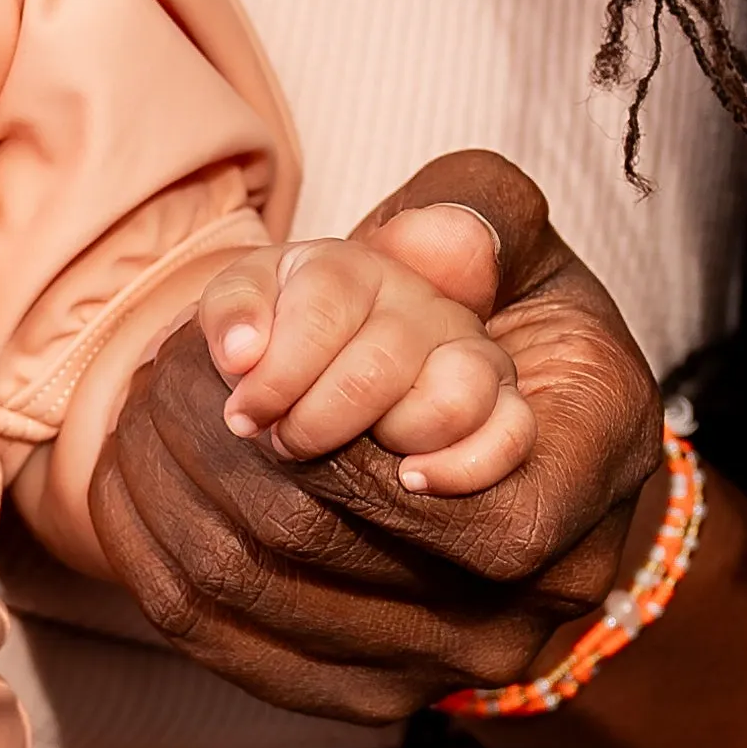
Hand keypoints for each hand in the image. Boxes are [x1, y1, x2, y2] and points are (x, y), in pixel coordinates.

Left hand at [86, 151, 671, 744]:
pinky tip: (131, 484)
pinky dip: (158, 560)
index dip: (355, 458)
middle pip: (330, 544)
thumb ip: (483, 220)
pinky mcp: (366, 694)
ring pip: (263, 595)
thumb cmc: (519, 343)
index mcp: (593, 472)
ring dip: (171, 498)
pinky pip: (228, 643)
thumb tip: (427, 242)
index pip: (474, 511)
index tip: (261, 390)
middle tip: (155, 372)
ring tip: (134, 414)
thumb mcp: (527, 257)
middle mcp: (536, 594)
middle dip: (217, 449)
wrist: (527, 465)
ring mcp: (450, 660)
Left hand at [201, 203, 535, 493]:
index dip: (278, 373)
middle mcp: (422, 303)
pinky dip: (464, 465)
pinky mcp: (505, 404)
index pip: (323, 306)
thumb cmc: (283, 336)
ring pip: (451, 402)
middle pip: (377, 367)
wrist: (344, 355)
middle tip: (283, 443)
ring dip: (386, 443)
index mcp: (353, 268)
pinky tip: (412, 478)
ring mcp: (473, 353)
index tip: (242, 417)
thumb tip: (241, 352)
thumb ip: (235, 307)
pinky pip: (511, 436)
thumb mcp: (246, 302)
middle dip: (317, 421)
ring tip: (348, 455)